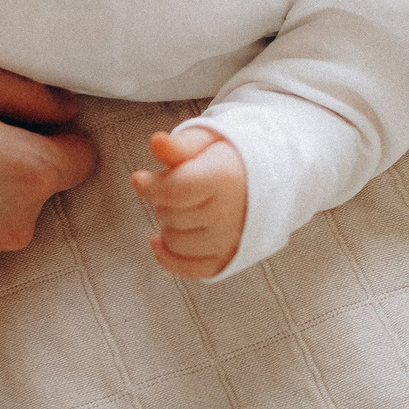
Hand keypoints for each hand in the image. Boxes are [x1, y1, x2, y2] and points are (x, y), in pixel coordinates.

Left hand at [129, 128, 245, 279]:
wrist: (269, 181)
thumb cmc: (231, 158)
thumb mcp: (208, 140)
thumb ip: (180, 144)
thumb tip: (156, 142)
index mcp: (225, 178)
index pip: (176, 191)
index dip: (151, 186)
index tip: (138, 179)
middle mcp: (230, 214)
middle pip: (171, 215)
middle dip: (164, 200)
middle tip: (178, 187)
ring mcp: (230, 241)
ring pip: (175, 242)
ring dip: (168, 225)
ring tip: (180, 208)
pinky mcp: (227, 259)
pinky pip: (188, 268)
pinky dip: (169, 257)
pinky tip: (160, 241)